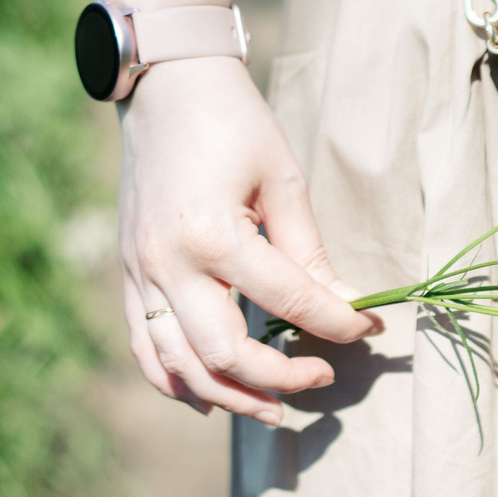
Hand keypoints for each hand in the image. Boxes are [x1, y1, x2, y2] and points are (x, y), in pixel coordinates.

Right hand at [115, 55, 379, 422]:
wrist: (165, 86)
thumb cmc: (232, 123)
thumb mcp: (284, 180)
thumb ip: (310, 252)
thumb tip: (348, 306)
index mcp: (212, 235)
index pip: (287, 301)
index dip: (336, 323)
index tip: (370, 327)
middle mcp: (166, 264)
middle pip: (224, 354)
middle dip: (280, 378)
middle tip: (323, 377)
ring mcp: (138, 274)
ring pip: (177, 366)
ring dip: (228, 396)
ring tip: (273, 409)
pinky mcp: (127, 275)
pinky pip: (145, 348)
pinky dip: (174, 382)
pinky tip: (210, 397)